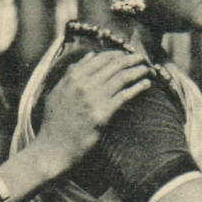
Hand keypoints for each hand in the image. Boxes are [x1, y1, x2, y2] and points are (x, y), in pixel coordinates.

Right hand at [31, 51, 152, 175]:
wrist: (54, 146)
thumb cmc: (55, 121)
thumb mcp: (58, 91)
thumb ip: (72, 72)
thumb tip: (90, 55)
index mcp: (73, 77)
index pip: (100, 58)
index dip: (117, 54)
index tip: (127, 54)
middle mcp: (83, 84)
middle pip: (114, 65)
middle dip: (131, 59)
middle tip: (142, 58)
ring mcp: (94, 98)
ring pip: (122, 78)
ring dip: (138, 71)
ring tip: (148, 69)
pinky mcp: (103, 114)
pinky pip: (125, 96)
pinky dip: (138, 87)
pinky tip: (147, 84)